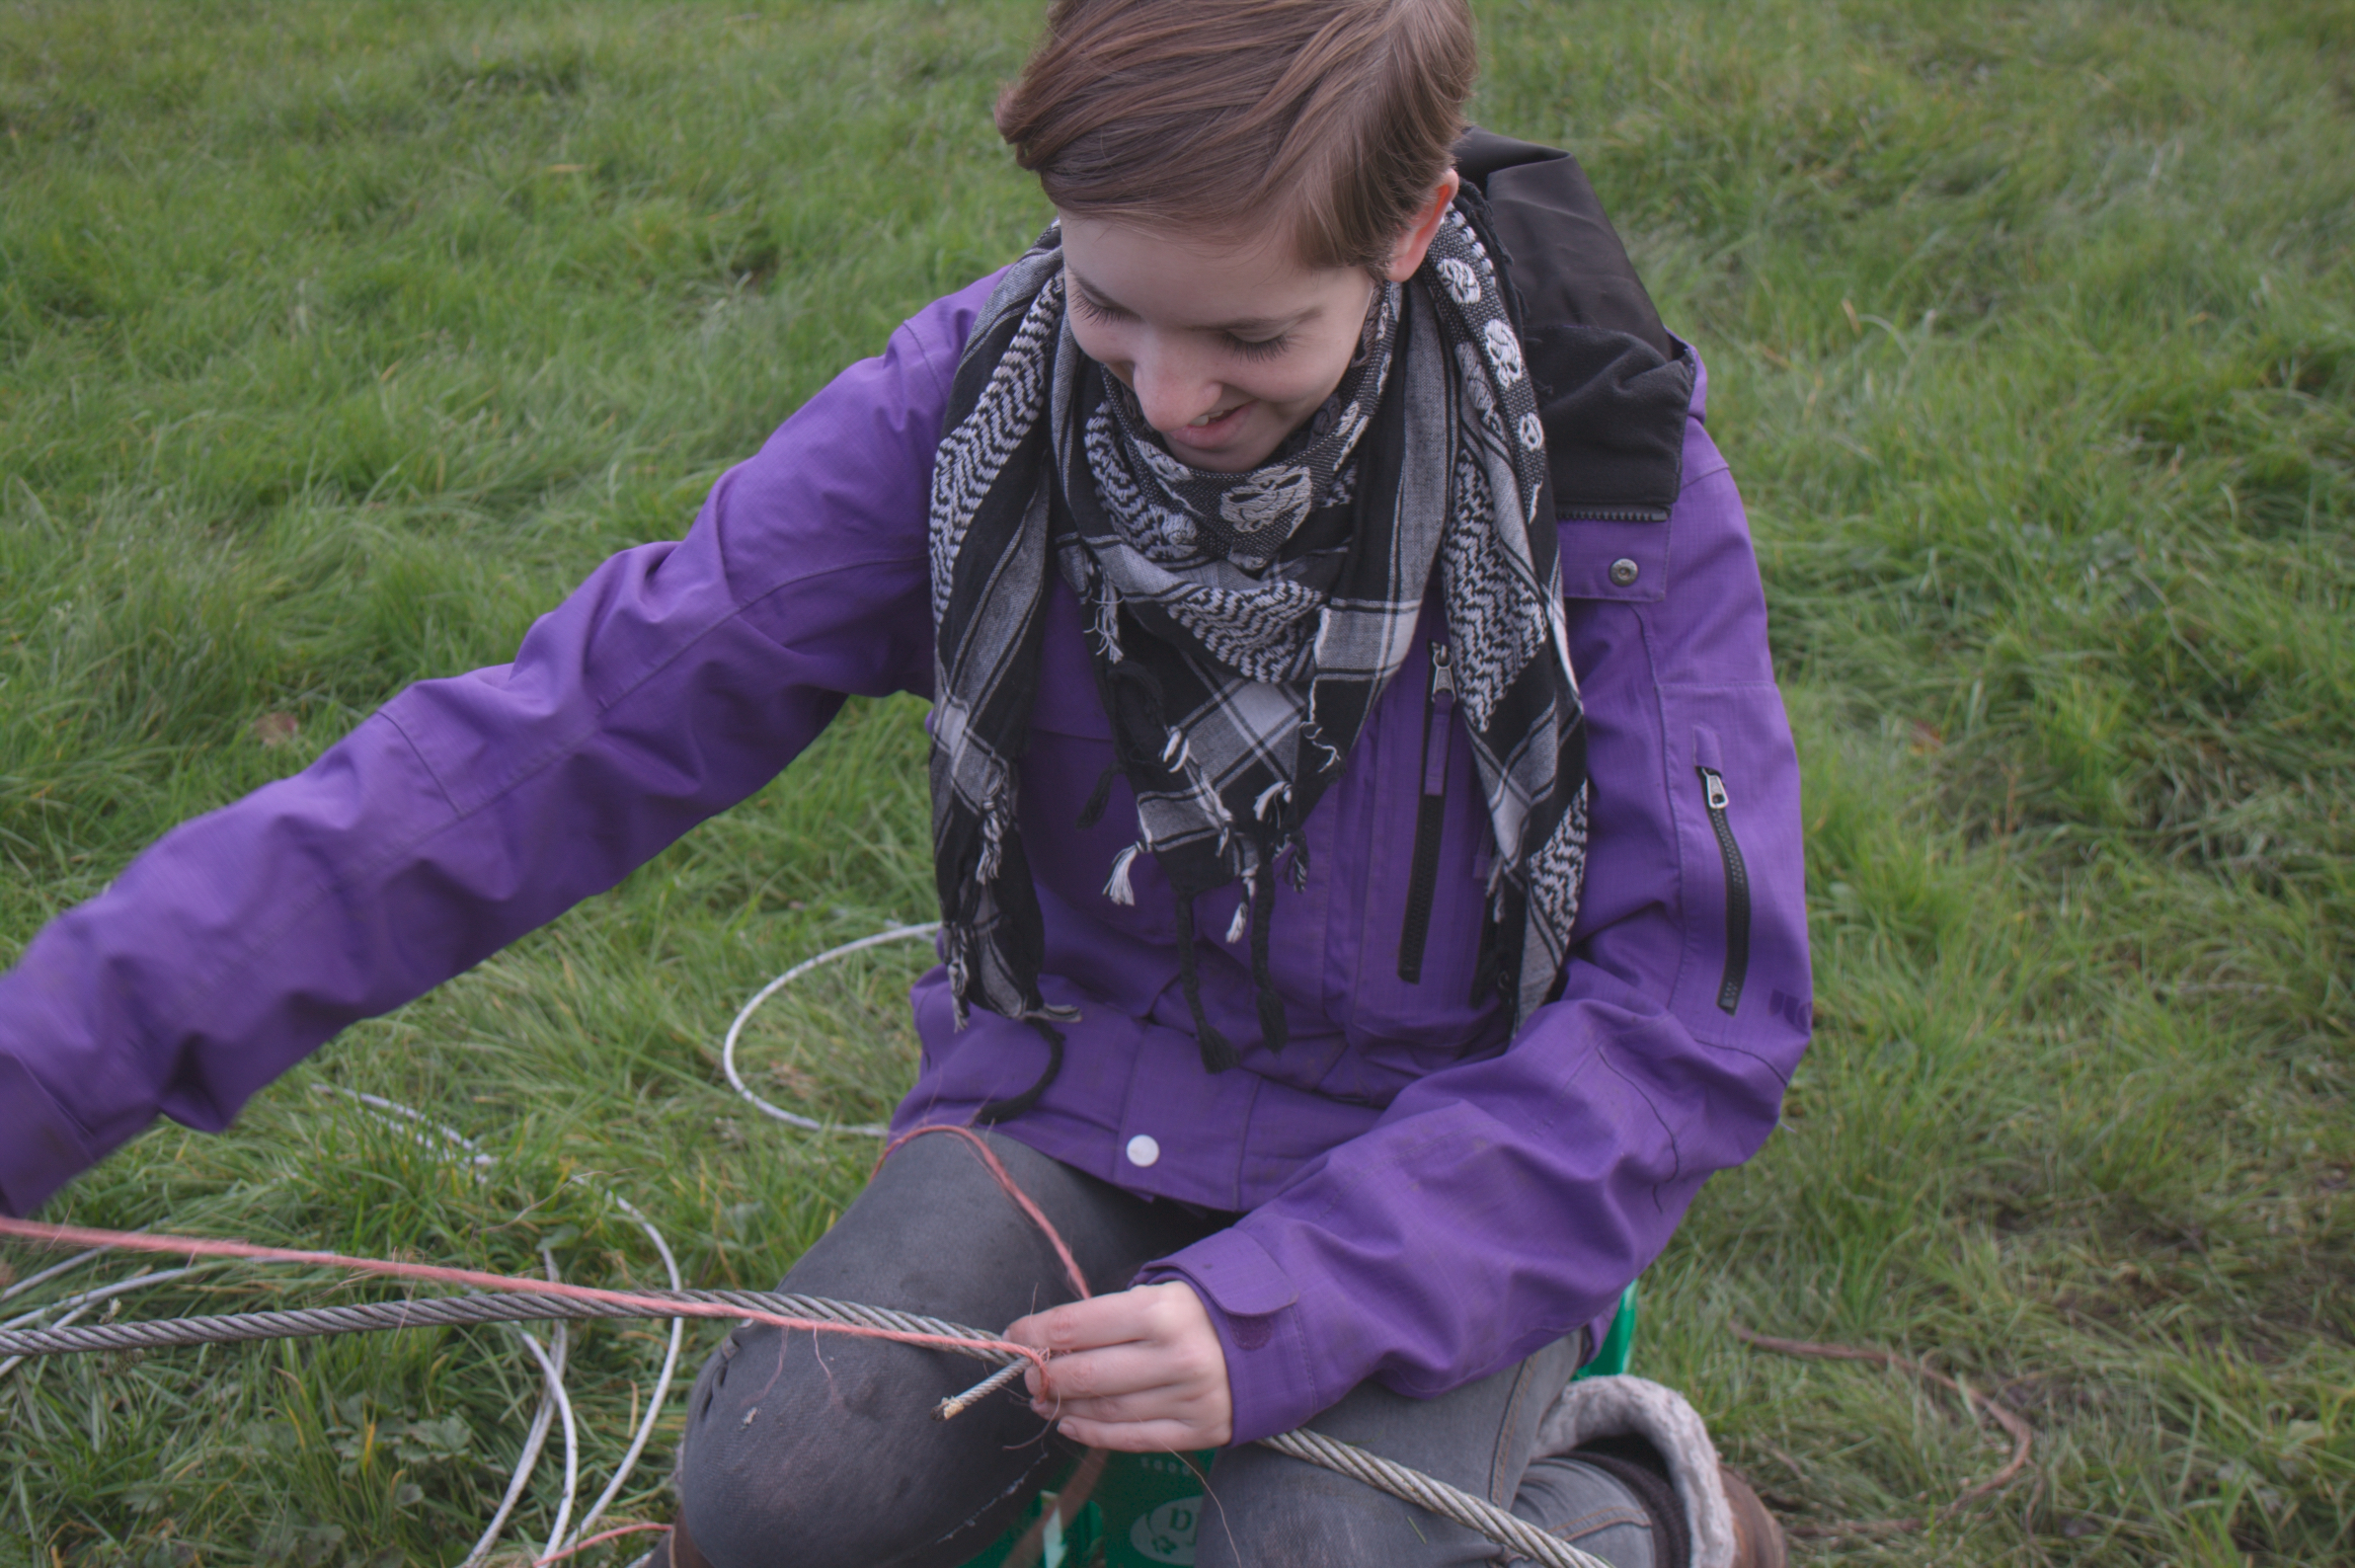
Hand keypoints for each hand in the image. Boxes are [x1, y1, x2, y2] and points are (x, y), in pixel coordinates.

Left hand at [1005, 1281, 1232, 1450]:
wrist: (1285, 1333)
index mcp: (1162, 1310)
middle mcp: (1176, 1357)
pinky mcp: (1202, 1430)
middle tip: (1028, 1373)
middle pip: (1084, 1374)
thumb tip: (1053, 1341)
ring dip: (1064, 1407)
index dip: (1034, 1333)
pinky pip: (1135, 1439)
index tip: (1015, 1335)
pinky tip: (1072, 1425)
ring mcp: (1190, 1398)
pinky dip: (1094, 1435)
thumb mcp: (1166, 1289)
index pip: (1076, 1326)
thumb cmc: (1210, 1305)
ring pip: (1105, 1411)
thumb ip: (1114, 1315)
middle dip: (1044, 1375)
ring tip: (1045, 1399)